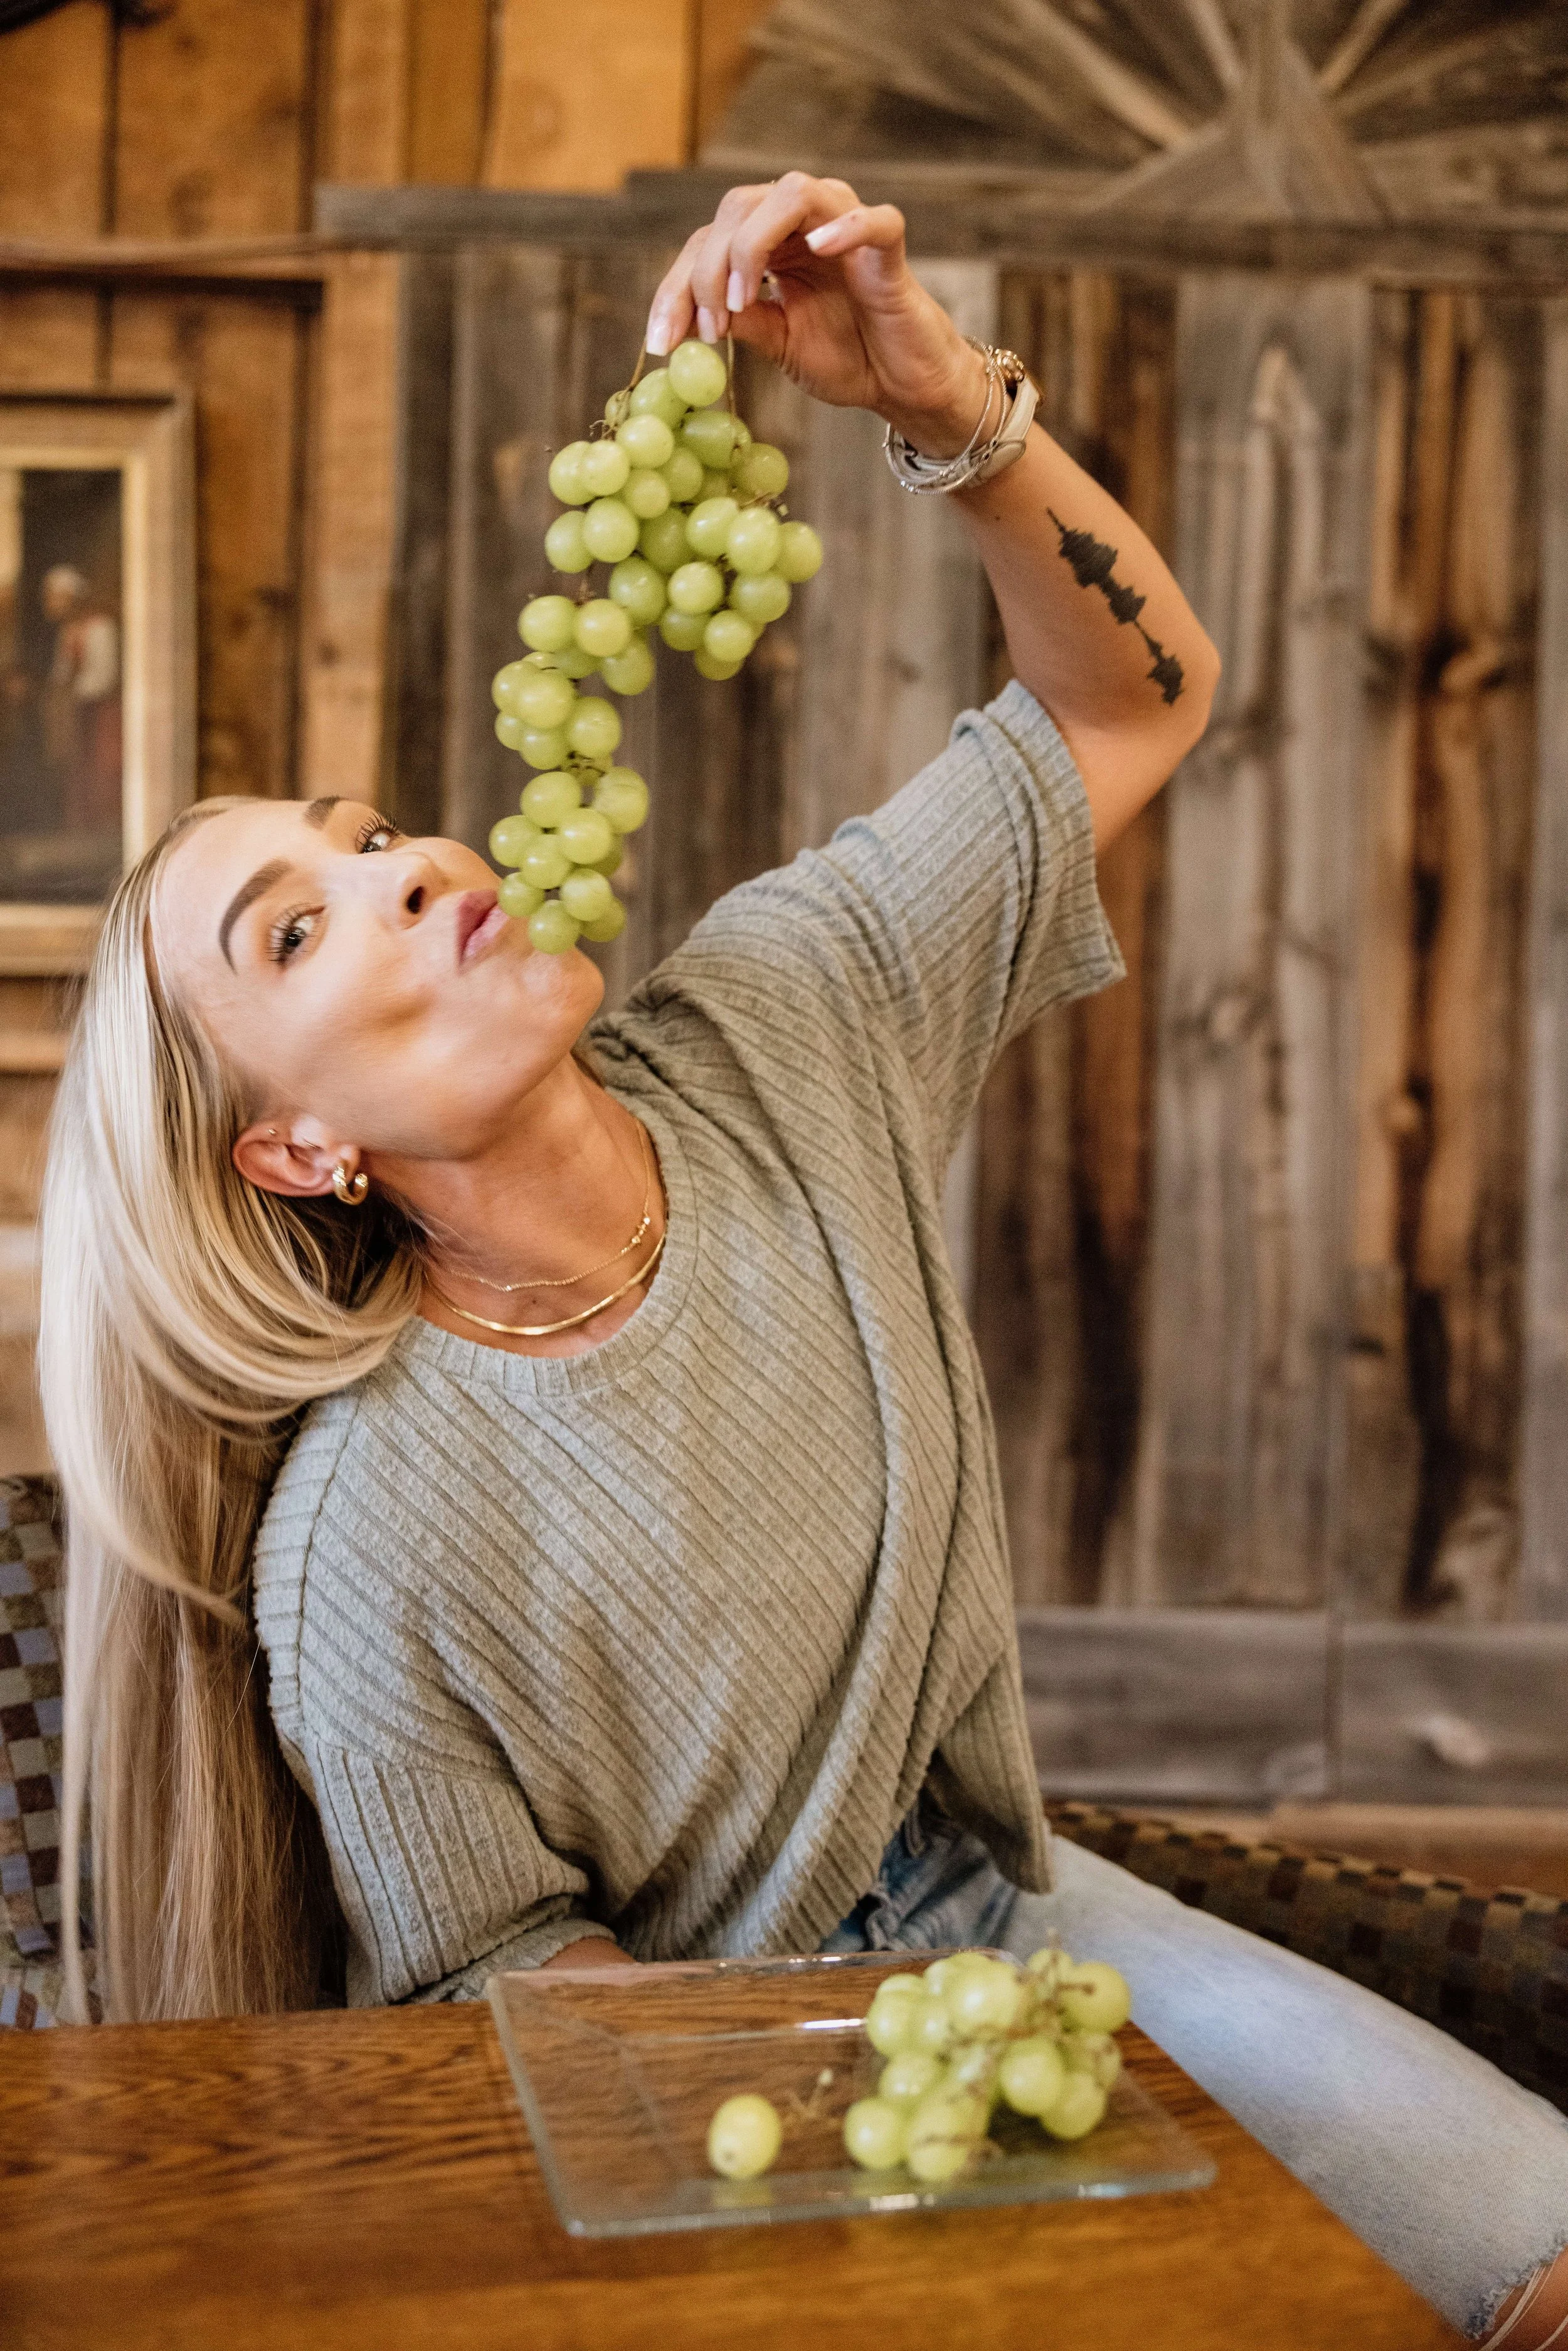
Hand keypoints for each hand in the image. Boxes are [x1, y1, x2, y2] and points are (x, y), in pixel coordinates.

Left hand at [645, 173, 991, 460]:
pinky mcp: (888, 246)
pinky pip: (872, 220)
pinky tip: (819, 247)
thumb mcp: (777, 343)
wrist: (901, 384)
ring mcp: (846, 225)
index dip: (678, 288)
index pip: (710, 242)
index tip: (661, 341)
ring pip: (791, 195)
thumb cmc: (846, 357)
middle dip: (707, 271)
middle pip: (737, 210)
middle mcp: (803, 220)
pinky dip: (846, 226)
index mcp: (770, 241)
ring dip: (753, 245)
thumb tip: (685, 321)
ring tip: (739, 301)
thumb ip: (740, 320)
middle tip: (706, 329)